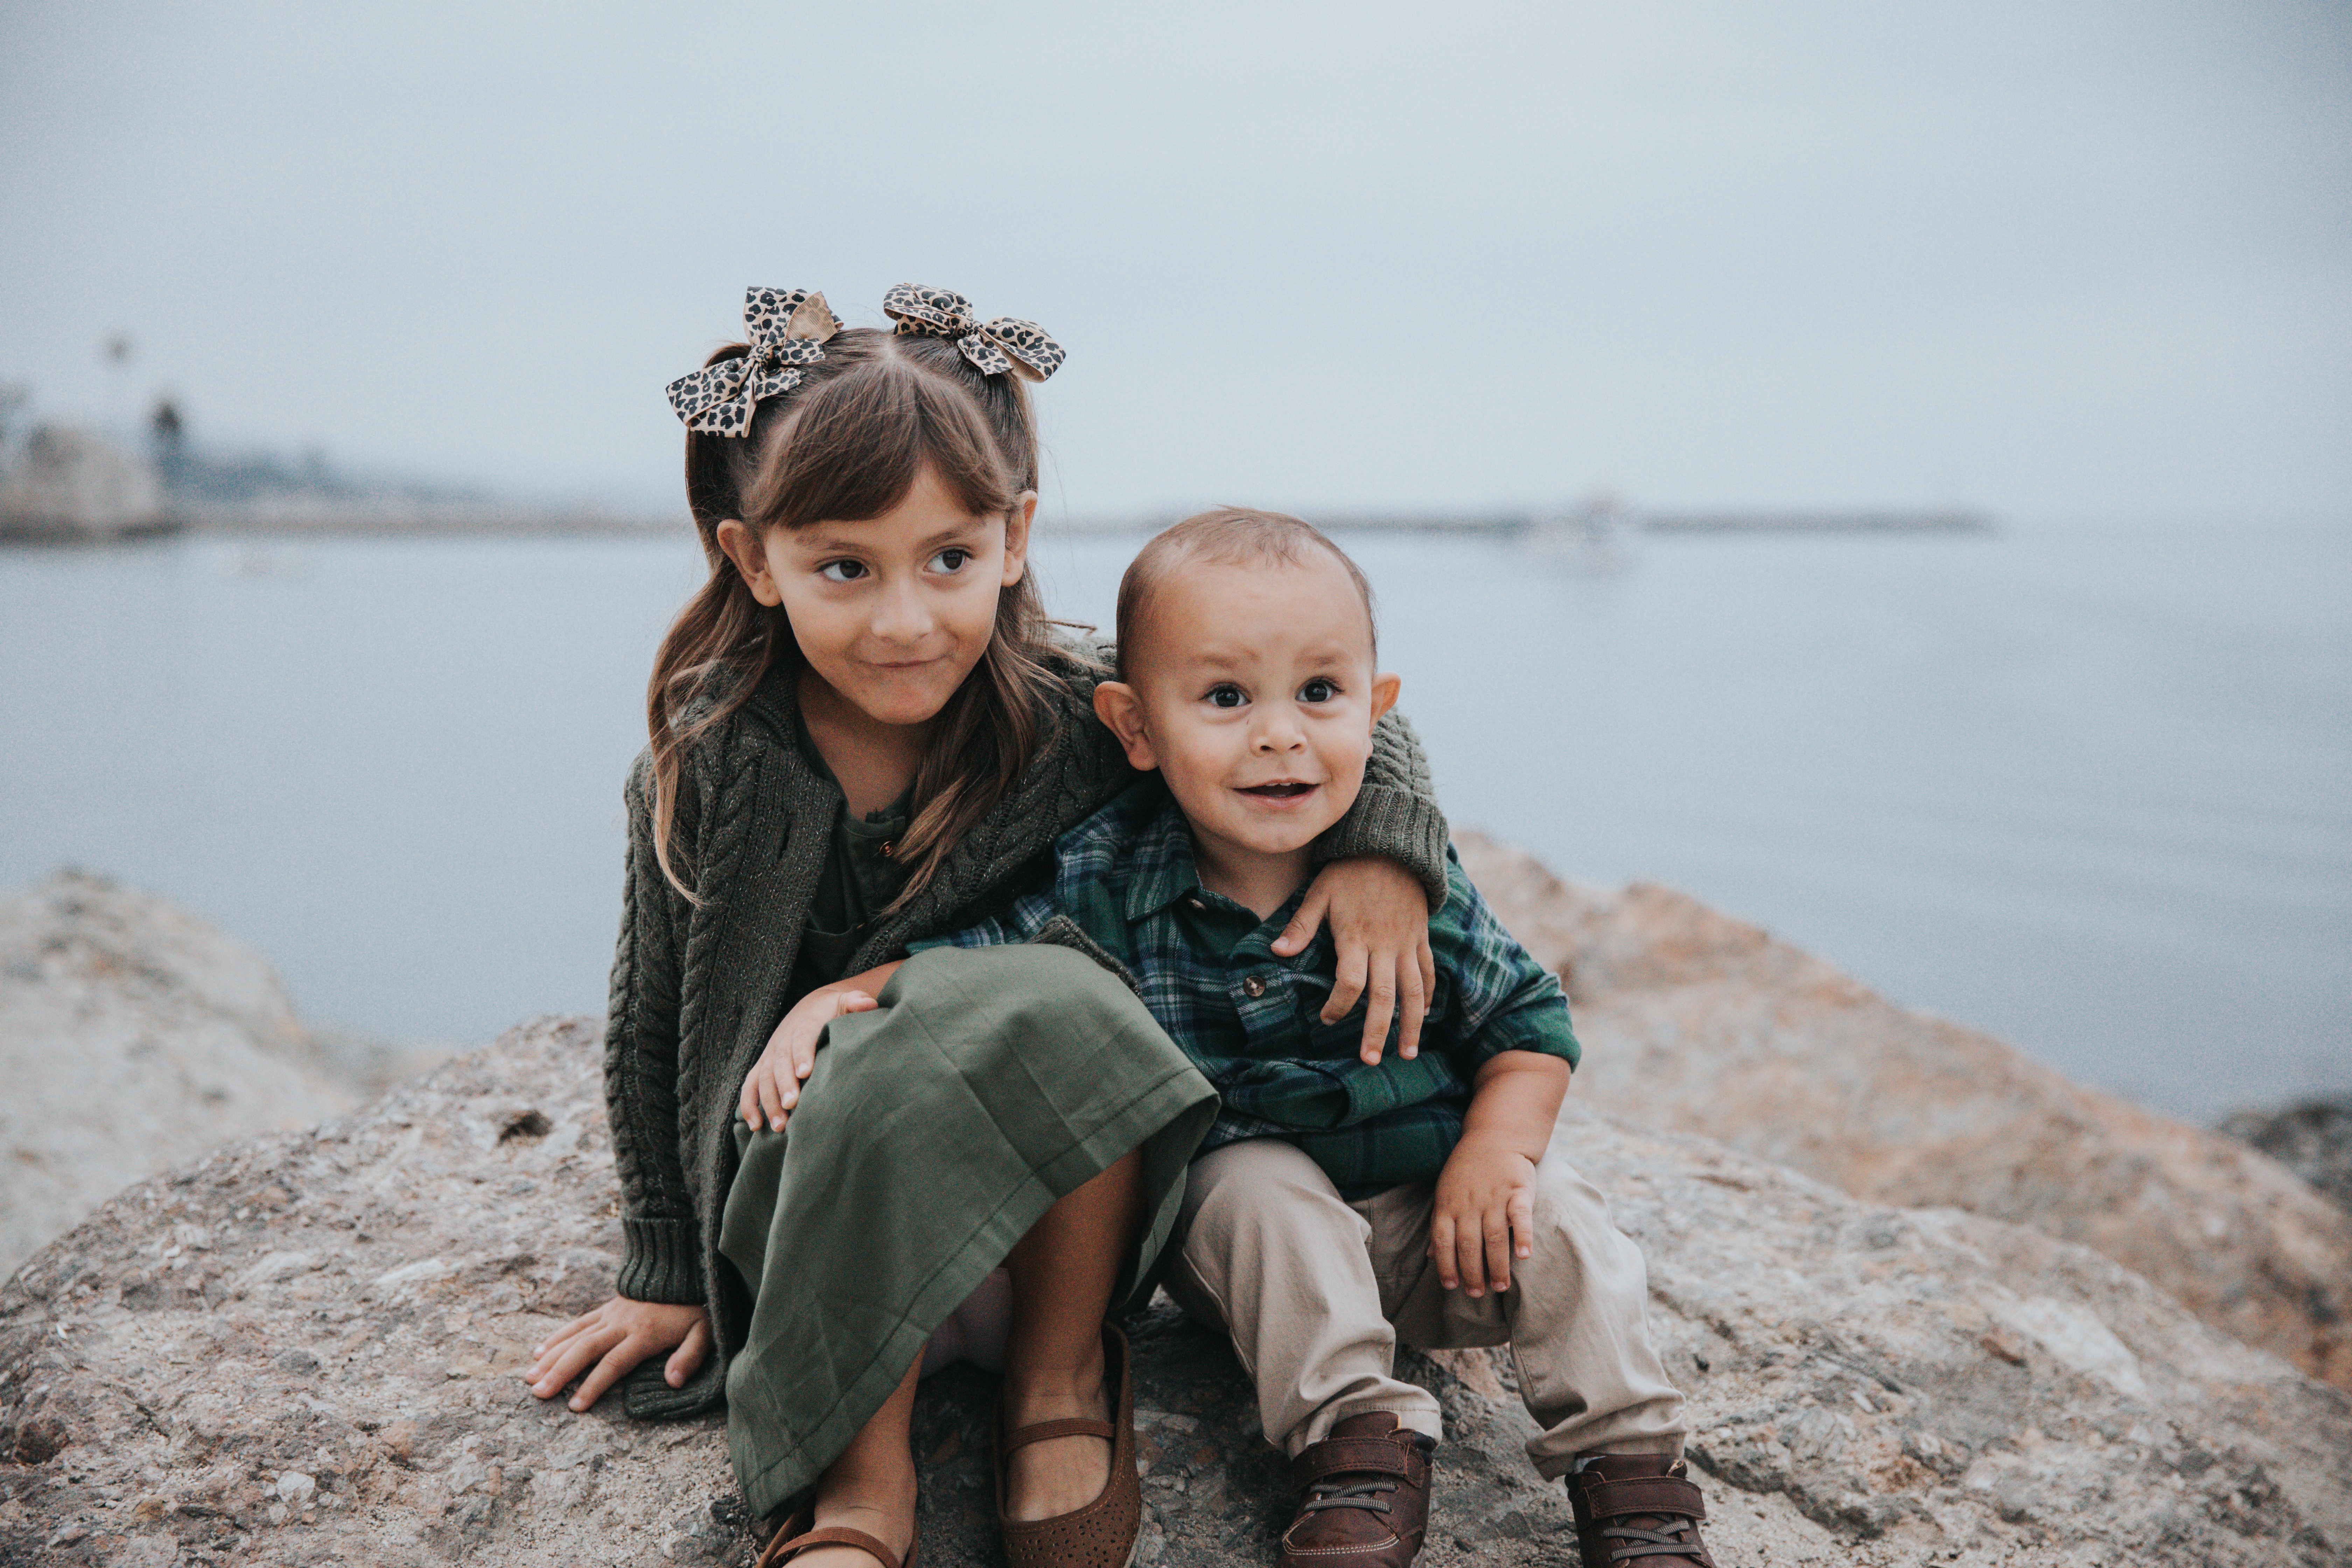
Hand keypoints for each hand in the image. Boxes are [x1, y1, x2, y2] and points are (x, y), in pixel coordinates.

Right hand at [522, 1295, 710, 1411]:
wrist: (680, 1271)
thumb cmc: (693, 1309)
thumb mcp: (703, 1331)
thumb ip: (690, 1356)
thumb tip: (674, 1381)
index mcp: (644, 1335)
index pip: (614, 1363)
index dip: (594, 1385)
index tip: (575, 1406)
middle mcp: (621, 1325)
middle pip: (585, 1350)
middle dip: (560, 1373)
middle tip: (538, 1393)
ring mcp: (610, 1315)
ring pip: (575, 1337)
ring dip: (552, 1357)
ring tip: (529, 1378)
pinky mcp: (605, 1309)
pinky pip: (578, 1323)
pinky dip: (557, 1337)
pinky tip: (539, 1352)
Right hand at [739, 987, 877, 1131]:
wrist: (811, 1007)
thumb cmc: (833, 1010)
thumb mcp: (845, 1001)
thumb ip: (856, 1003)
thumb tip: (870, 1003)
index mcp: (805, 1024)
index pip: (802, 1038)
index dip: (802, 1054)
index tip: (805, 1073)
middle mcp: (783, 1040)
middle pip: (780, 1063)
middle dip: (784, 1085)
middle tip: (792, 1105)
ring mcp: (771, 1054)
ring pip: (764, 1078)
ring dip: (768, 1102)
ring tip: (779, 1125)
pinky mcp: (763, 1066)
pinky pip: (750, 1086)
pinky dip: (749, 1105)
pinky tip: (755, 1126)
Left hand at [1272, 857, 1435, 1063]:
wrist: (1392, 847)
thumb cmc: (1349, 871)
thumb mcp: (1319, 893)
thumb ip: (1300, 926)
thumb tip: (1276, 951)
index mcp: (1356, 937)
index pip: (1351, 982)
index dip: (1338, 1005)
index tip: (1326, 1019)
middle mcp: (1385, 945)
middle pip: (1385, 996)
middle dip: (1378, 1031)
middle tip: (1370, 1060)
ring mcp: (1406, 943)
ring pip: (1414, 991)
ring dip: (1411, 1024)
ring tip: (1406, 1053)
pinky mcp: (1419, 938)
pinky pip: (1427, 971)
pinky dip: (1427, 995)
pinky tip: (1422, 1016)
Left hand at [1427, 1134, 1536, 1297]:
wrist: (1495, 1136)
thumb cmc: (1468, 1170)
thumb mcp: (1445, 1192)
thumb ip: (1441, 1224)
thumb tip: (1430, 1257)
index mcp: (1449, 1204)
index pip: (1443, 1240)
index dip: (1446, 1265)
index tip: (1451, 1286)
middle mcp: (1470, 1203)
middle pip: (1469, 1244)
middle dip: (1472, 1272)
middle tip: (1477, 1293)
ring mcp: (1494, 1197)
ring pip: (1494, 1236)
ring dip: (1497, 1264)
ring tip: (1500, 1287)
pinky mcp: (1518, 1190)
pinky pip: (1520, 1216)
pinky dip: (1523, 1235)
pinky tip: (1525, 1256)